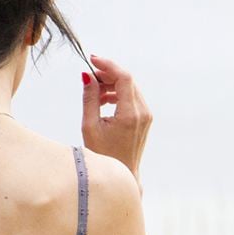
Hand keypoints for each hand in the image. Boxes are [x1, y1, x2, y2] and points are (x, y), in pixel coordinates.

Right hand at [81, 54, 151, 191]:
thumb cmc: (103, 154)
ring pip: (130, 88)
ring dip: (112, 84)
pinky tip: (103, 100)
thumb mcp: (90, 126)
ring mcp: (146, 115)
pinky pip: (132, 98)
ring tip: (93, 91)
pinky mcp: (145, 118)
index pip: (124, 78)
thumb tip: (87, 76)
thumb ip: (90, 98)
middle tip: (89, 76)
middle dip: (108, 74)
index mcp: (130, 114)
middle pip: (127, 80)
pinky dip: (117, 93)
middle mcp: (143, 112)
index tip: (92, 59)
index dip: (108, 65)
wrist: (121, 174)